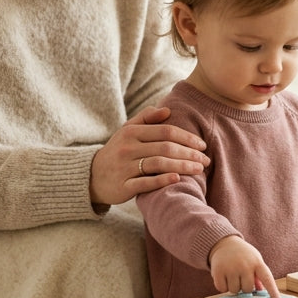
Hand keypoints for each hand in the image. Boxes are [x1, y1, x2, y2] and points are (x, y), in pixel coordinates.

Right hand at [89, 106, 209, 205]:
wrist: (92, 176)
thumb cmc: (118, 151)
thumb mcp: (127, 131)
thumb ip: (146, 119)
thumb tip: (167, 110)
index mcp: (131, 132)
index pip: (165, 131)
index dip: (186, 137)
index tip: (202, 145)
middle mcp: (127, 148)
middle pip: (165, 148)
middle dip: (189, 154)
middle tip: (206, 160)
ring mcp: (124, 168)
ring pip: (158, 164)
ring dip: (182, 166)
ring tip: (199, 170)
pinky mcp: (123, 186)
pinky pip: (145, 183)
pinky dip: (162, 180)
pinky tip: (178, 179)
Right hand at [208, 236, 279, 297]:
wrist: (225, 243)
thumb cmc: (243, 255)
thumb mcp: (255, 261)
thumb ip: (259, 276)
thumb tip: (261, 291)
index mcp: (257, 262)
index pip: (267, 278)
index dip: (272, 290)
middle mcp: (244, 265)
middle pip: (247, 289)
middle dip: (244, 287)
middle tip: (241, 277)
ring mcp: (231, 268)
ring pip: (234, 290)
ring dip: (233, 286)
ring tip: (232, 275)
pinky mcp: (218, 271)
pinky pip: (222, 289)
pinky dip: (223, 286)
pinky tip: (224, 276)